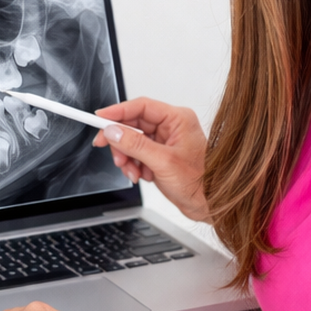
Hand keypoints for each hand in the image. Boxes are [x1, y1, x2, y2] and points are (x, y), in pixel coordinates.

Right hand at [93, 97, 209, 220]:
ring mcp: (166, 141)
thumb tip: (113, 132)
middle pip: (133, 125)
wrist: (210, 204)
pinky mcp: (161, 155)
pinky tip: (142, 176)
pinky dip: (134, 165)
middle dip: (121, 143)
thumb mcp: (163, 162)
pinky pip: (137, 154)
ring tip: (133, 172)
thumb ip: (135, 145)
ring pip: (132, 141)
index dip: (117, 112)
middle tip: (115, 155)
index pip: (141, 107)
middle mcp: (172, 127)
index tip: (99, 119)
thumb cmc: (201, 182)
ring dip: (127, 158)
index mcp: (178, 119)